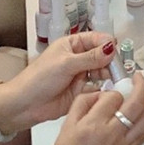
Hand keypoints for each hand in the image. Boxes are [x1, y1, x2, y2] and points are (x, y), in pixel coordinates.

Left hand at [3, 32, 117, 128]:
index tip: (115, 52)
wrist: (25, 105)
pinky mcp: (83, 91)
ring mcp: (81, 75)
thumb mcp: (65, 64)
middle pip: (103, 56)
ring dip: (109, 75)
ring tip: (114, 80)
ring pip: (103, 72)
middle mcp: (79, 58)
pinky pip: (99, 88)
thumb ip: (90, 57)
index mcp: (72, 44)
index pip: (96, 39)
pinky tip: (108, 90)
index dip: (107, 44)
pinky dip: (105, 89)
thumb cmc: (37, 79)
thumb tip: (110, 48)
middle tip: (118, 69)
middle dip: (111, 61)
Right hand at [38, 73, 143, 144]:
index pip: (112, 97)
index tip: (106, 93)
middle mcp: (111, 133)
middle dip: (142, 85)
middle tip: (139, 76)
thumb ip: (80, 106)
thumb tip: (98, 95)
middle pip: (136, 103)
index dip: (112, 91)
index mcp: (92, 125)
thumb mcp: (64, 130)